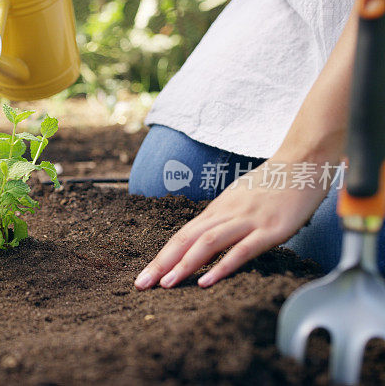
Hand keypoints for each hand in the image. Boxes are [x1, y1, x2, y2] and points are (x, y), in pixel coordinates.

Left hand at [134, 160, 332, 289]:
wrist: (304, 162)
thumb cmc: (272, 185)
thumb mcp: (238, 200)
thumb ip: (221, 220)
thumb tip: (201, 241)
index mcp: (217, 210)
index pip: (181, 235)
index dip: (161, 256)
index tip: (144, 276)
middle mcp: (226, 214)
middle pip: (186, 239)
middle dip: (162, 263)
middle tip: (142, 285)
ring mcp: (248, 220)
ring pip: (208, 243)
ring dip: (185, 265)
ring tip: (167, 285)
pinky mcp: (271, 229)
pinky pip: (242, 249)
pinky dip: (222, 266)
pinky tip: (207, 281)